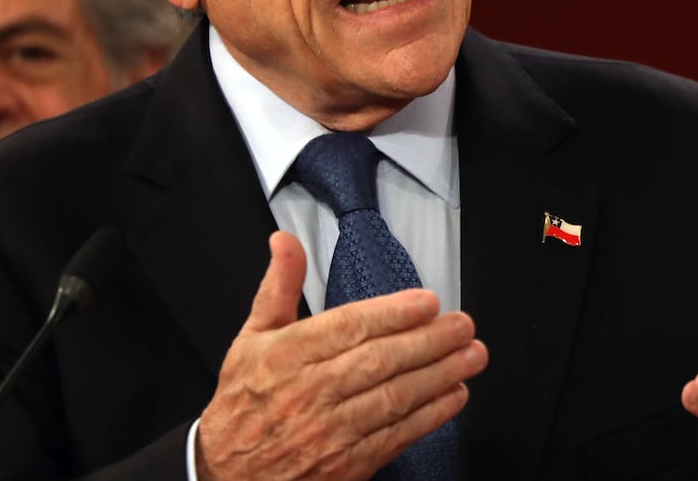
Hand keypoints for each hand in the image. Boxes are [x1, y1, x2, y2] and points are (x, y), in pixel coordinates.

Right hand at [195, 231, 486, 479]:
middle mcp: (309, 392)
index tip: (428, 302)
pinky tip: (455, 395)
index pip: (347, 328)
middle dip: (429, 341)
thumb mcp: (251, 339)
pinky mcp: (346, 464)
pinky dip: (430, 416)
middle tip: (463, 325)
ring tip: (471, 355)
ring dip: (440, 375)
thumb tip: (286, 240)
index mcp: (286, 356)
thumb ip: (278, 288)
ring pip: (394, 398)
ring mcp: (329, 432)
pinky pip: (395, 436)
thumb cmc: (242, 403)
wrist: (226, 474)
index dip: (392, 314)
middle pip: (379, 361)